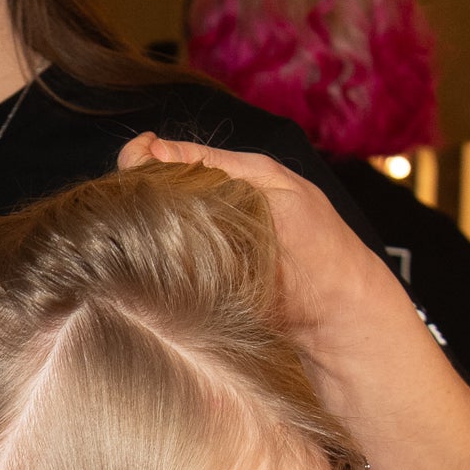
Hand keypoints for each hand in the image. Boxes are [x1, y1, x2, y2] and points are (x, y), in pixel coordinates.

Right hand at [116, 133, 390, 369]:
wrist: (338, 321)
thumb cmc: (320, 250)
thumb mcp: (269, 188)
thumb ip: (211, 168)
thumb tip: (150, 147)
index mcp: (229, 179)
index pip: (167, 159)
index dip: (142, 159)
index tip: (131, 163)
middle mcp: (210, 212)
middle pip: (153, 195)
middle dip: (139, 194)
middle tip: (133, 203)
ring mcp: (200, 251)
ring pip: (151, 232)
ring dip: (143, 231)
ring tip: (141, 231)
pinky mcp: (195, 288)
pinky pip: (161, 269)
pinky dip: (153, 264)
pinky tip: (150, 262)